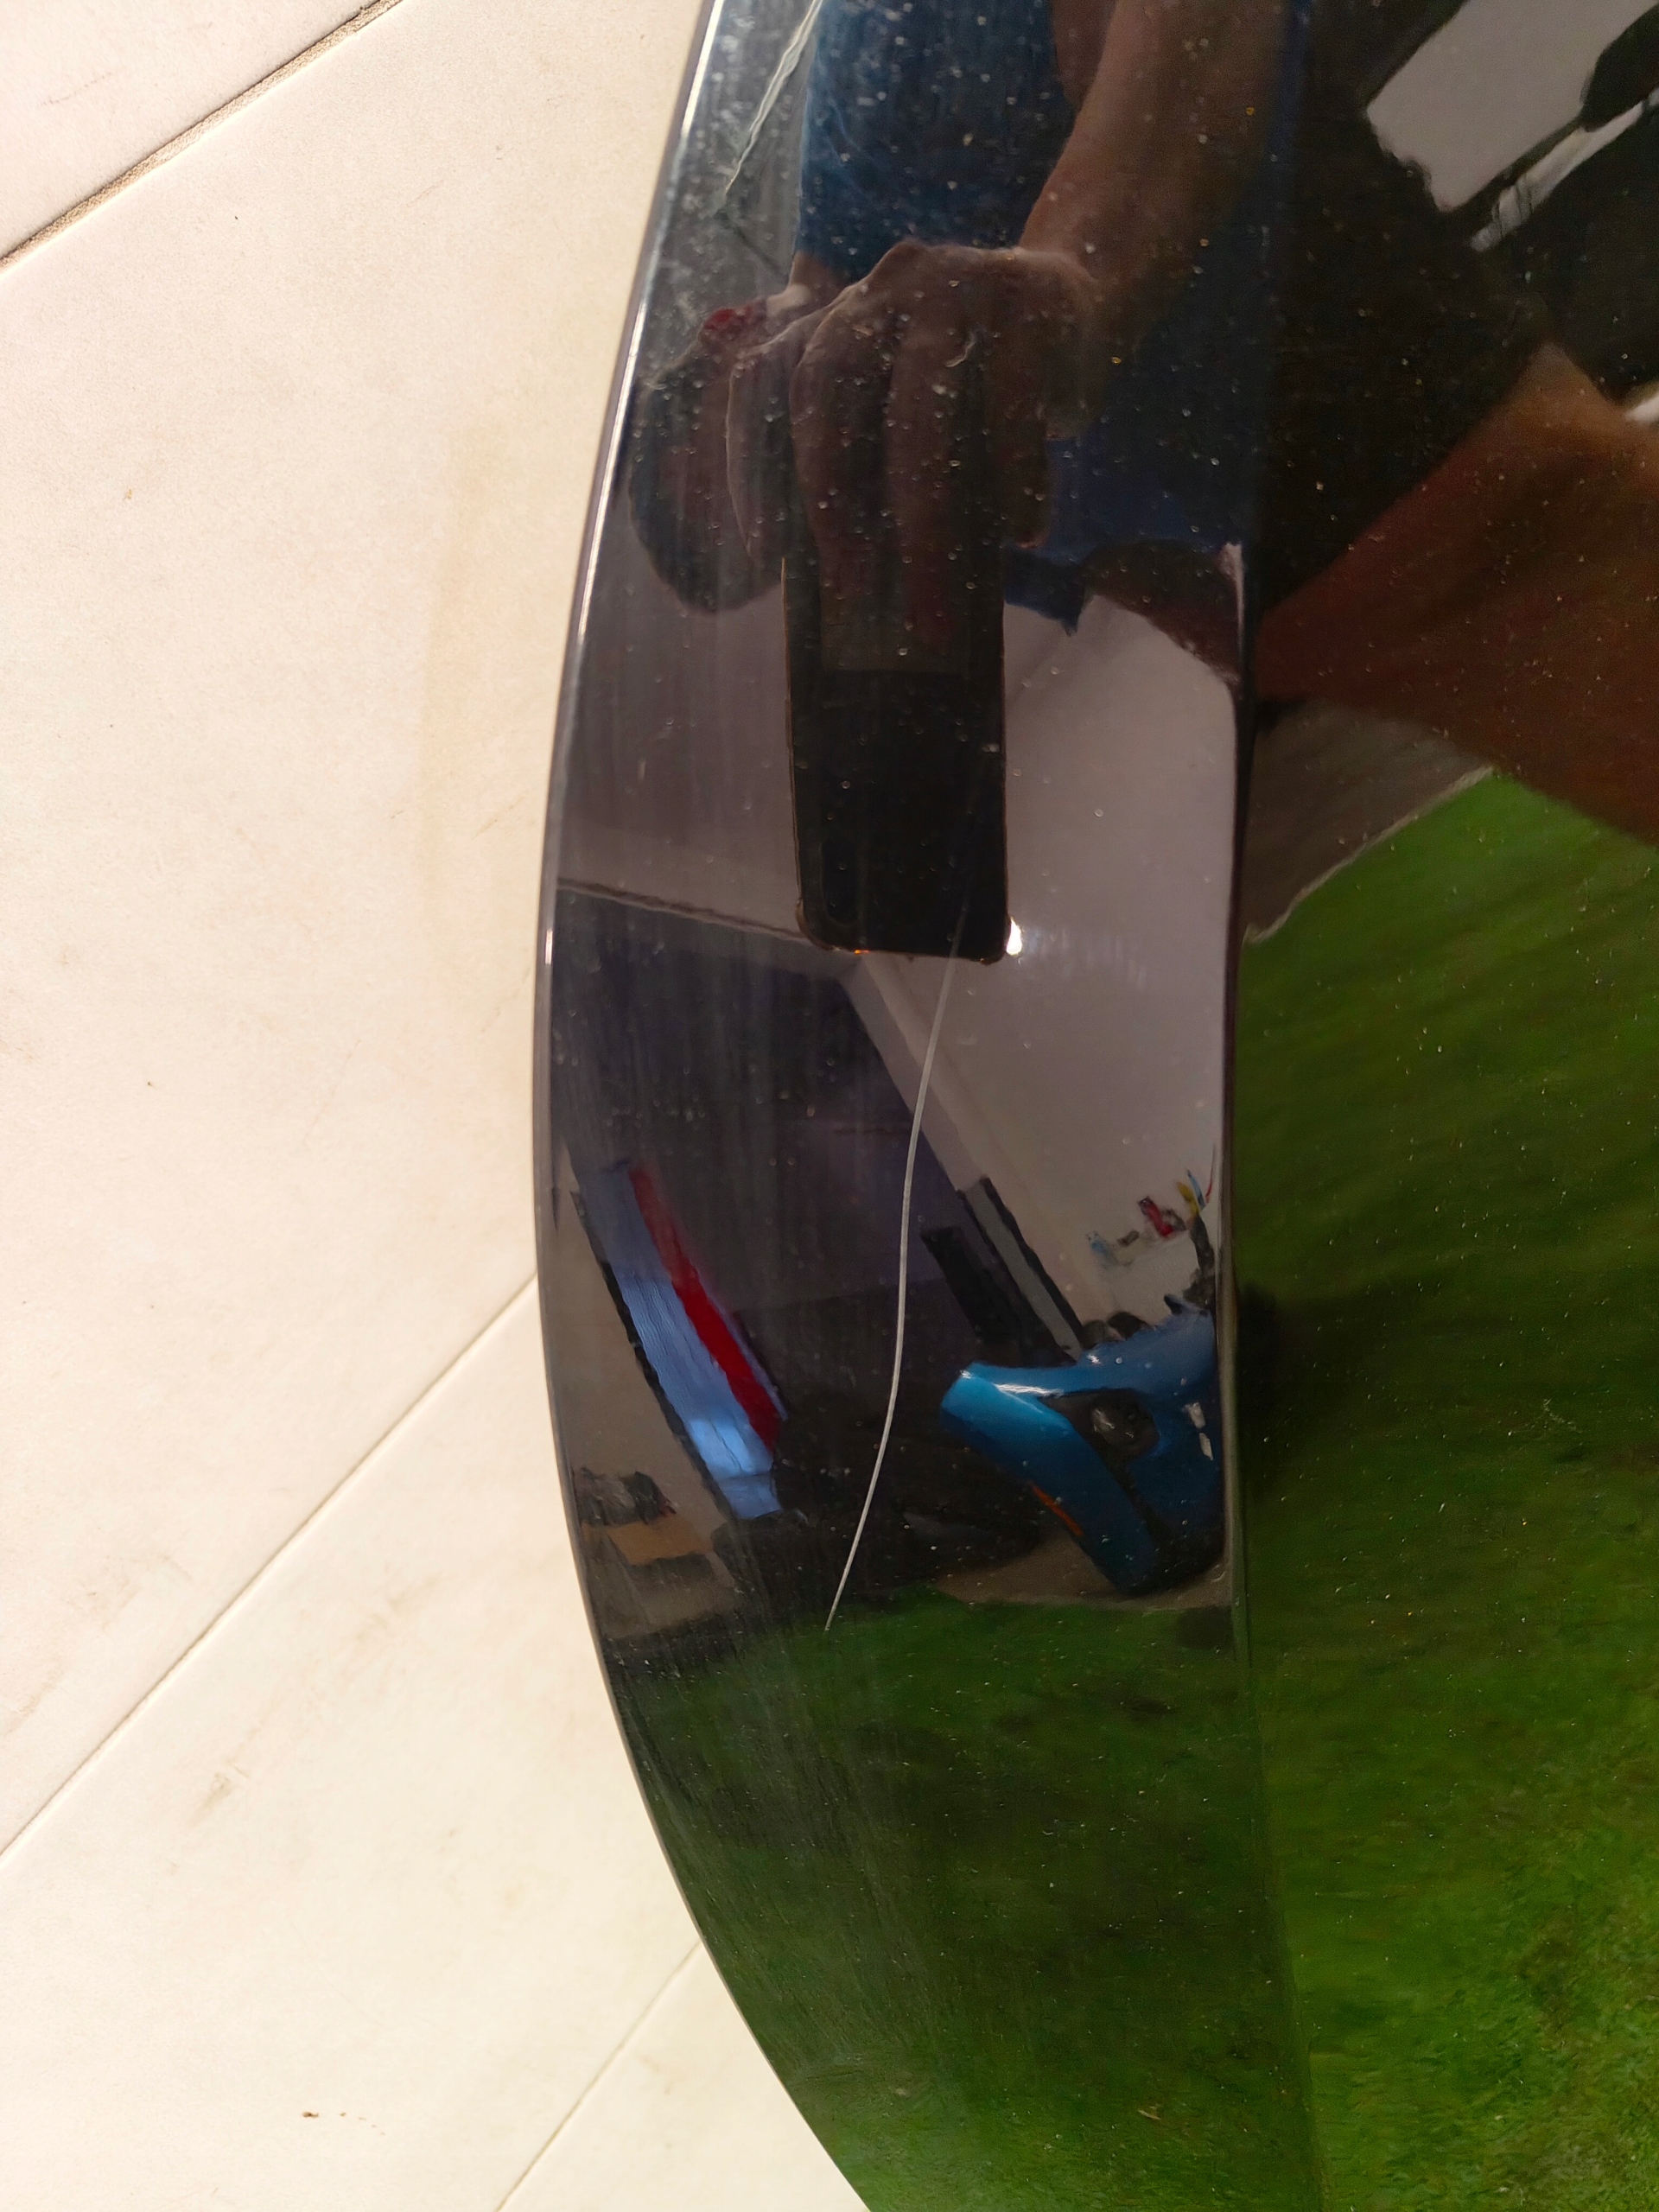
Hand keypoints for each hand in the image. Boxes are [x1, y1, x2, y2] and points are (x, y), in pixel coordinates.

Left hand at [730, 241, 1104, 647]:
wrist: (1079, 299)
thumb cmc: (981, 378)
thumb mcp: (910, 399)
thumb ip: (869, 452)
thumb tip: (842, 572)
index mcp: (839, 316)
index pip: (769, 379)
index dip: (753, 463)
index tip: (762, 549)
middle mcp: (882, 289)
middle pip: (831, 389)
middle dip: (832, 499)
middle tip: (848, 583)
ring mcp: (953, 285)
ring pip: (922, 414)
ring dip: (926, 522)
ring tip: (936, 599)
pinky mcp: (1026, 302)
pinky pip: (1013, 409)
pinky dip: (1018, 481)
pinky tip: (1024, 535)